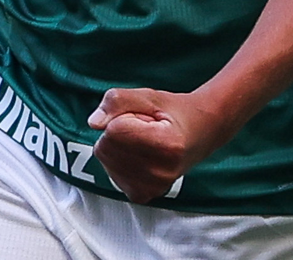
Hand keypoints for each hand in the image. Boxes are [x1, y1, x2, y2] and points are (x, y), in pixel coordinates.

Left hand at [87, 88, 221, 203]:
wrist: (199, 134)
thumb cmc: (174, 112)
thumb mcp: (149, 96)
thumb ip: (118, 101)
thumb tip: (94, 122)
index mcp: (166, 146)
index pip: (114, 130)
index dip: (121, 116)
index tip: (142, 116)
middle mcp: (159, 173)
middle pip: (107, 147)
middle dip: (116, 130)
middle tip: (142, 128)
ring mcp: (151, 188)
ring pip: (106, 161)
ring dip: (118, 146)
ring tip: (143, 141)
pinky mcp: (142, 195)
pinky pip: (111, 173)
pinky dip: (118, 161)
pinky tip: (139, 155)